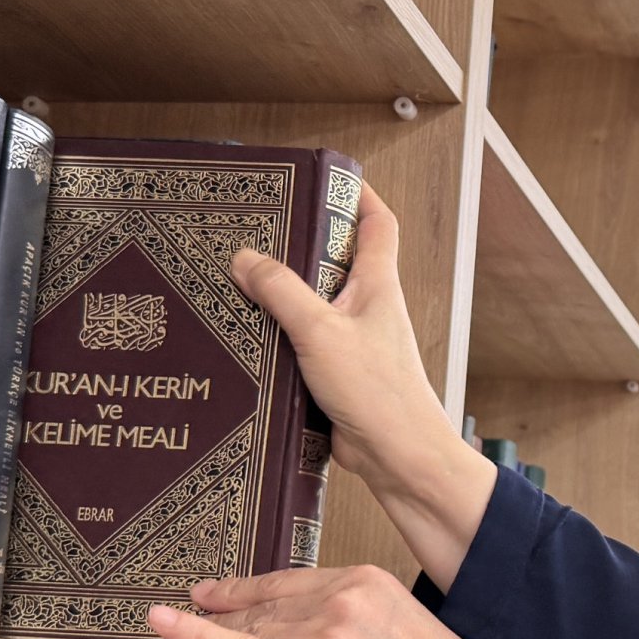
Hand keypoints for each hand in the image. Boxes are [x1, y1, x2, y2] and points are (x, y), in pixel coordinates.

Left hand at [148, 565, 523, 638]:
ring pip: (249, 631)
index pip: (292, 584)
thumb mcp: (407, 634)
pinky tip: (165, 629)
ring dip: (202, 635)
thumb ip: (359, 626)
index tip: (221, 594)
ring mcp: (321, 636)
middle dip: (221, 615)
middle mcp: (341, 599)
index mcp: (368, 581)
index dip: (250, 591)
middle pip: (265, 606)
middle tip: (183, 619)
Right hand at [230, 185, 494, 587]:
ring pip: (316, 305)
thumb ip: (282, 292)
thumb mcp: (320, 331)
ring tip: (239, 279)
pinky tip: (247, 337)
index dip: (357, 196)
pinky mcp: (337, 375)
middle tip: (260, 230)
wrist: (399, 458)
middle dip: (303, 244)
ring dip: (285, 295)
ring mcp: (354, 342)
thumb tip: (246, 258)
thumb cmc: (378, 393)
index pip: (377, 224)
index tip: (327, 180)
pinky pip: (305, 344)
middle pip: (338, 261)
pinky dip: (281, 337)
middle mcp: (369, 308)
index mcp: (377, 285)